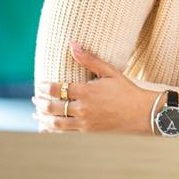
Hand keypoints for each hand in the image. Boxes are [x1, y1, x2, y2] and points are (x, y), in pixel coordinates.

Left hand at [33, 41, 154, 133]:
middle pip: (52, 107)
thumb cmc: (127, 90)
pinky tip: (46, 129)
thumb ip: (89, 59)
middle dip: (40, 102)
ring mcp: (84, 123)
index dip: (45, 87)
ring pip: (55, 123)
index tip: (41, 85)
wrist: (142, 113)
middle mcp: (82, 108)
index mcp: (87, 92)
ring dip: (42, 118)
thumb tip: (73, 44)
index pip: (57, 89)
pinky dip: (51, 132)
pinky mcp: (87, 133)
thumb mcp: (110, 72)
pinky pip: (63, 134)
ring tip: (37, 114)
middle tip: (36, 99)